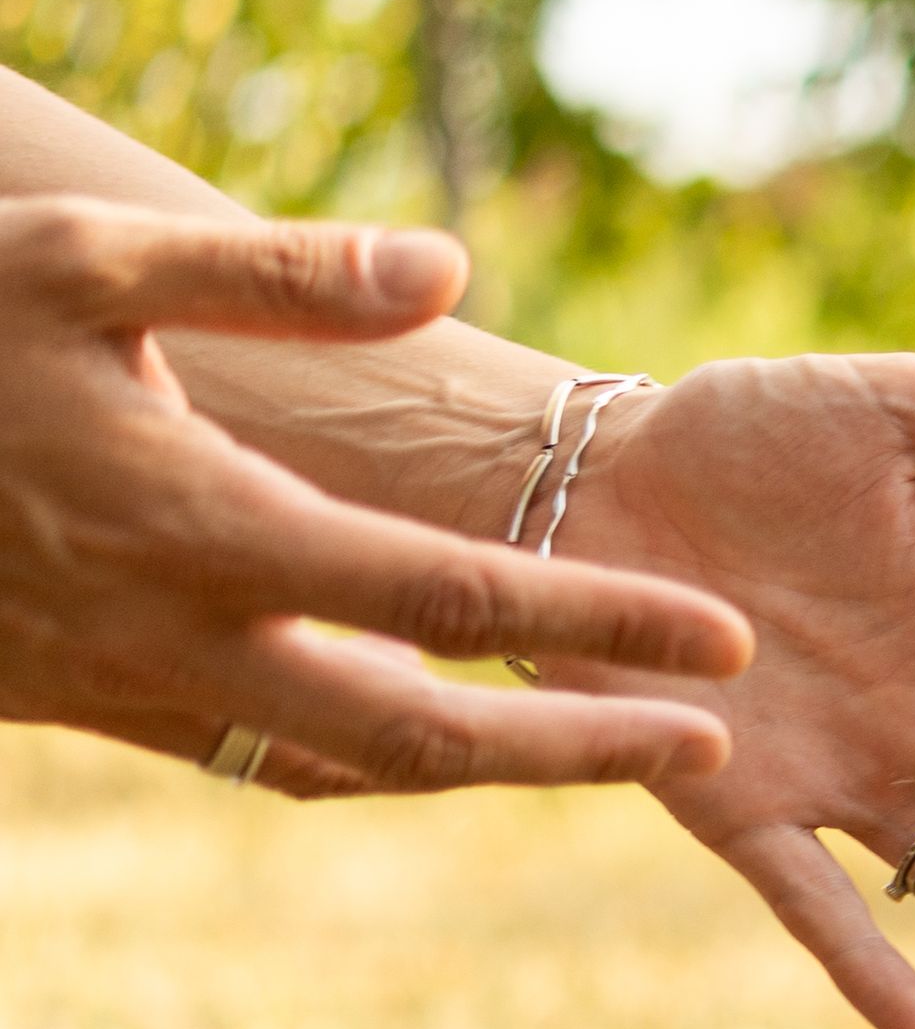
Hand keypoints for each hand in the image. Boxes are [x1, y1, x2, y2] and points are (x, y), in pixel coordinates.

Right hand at [0, 199, 745, 789]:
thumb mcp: (85, 261)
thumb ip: (273, 272)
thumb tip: (449, 267)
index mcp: (200, 527)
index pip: (451, 600)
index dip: (600, 629)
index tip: (725, 646)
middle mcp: (171, 633)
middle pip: (420, 735)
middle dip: (572, 749)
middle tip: (709, 749)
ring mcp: (117, 687)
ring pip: (337, 765)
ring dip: (478, 768)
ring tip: (608, 750)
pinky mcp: (75, 705)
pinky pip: (247, 757)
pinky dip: (355, 760)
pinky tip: (427, 739)